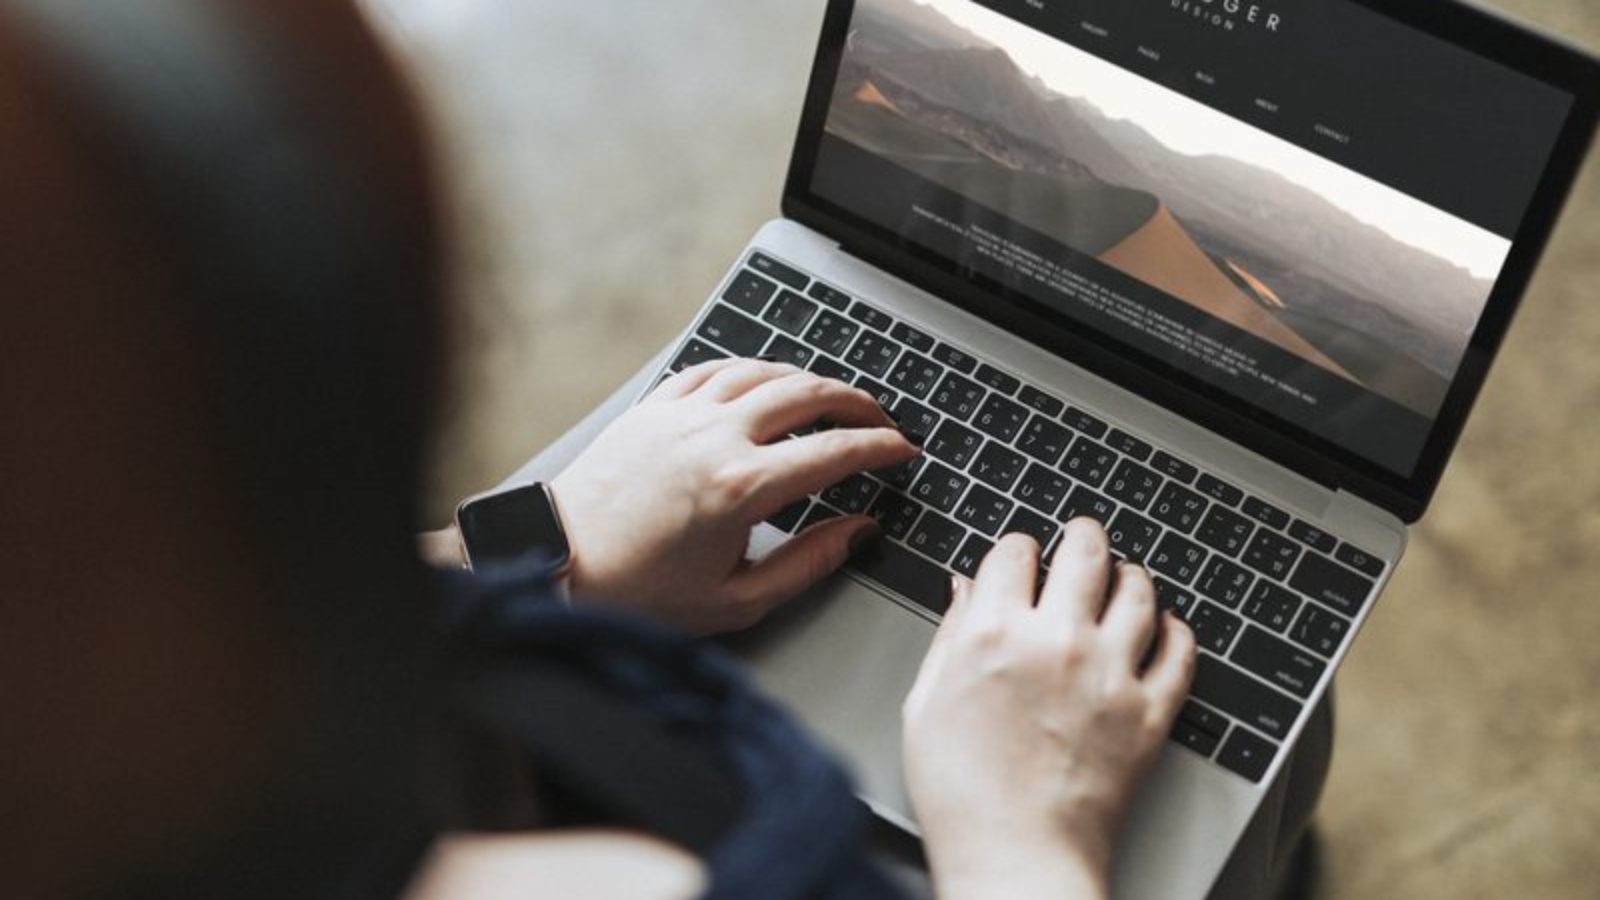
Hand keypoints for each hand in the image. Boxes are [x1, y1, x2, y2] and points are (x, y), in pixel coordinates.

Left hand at [550, 359, 918, 633]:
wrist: (556, 567)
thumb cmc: (638, 592)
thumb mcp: (737, 600)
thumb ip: (809, 562)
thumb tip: (858, 532)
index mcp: (741, 488)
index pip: (834, 451)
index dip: (880, 447)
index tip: (902, 450)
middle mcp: (714, 438)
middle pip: (808, 394)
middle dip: (856, 401)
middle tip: (879, 418)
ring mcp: (680, 415)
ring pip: (763, 371)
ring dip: (807, 379)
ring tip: (830, 398)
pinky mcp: (652, 407)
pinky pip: (714, 369)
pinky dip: (750, 370)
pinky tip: (763, 383)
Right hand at [902, 522, 1195, 899]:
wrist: (1015, 857)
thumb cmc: (961, 796)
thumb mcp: (925, 705)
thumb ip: (949, 638)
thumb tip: (964, 592)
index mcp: (994, 633)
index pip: (1015, 551)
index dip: (1017, 549)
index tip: (1021, 558)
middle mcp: (1057, 640)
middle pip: (1084, 552)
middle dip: (1082, 536)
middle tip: (1083, 537)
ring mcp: (1109, 673)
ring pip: (1138, 591)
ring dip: (1131, 575)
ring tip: (1127, 576)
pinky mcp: (1149, 712)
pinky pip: (1180, 652)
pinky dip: (1177, 631)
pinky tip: (1168, 628)